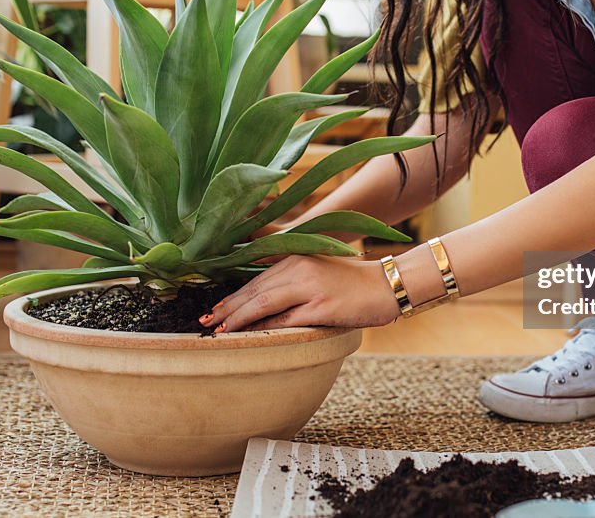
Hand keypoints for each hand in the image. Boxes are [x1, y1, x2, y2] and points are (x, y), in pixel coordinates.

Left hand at [198, 255, 400, 331]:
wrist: (388, 285)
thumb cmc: (354, 284)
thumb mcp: (319, 271)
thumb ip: (293, 280)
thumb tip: (263, 304)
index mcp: (297, 257)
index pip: (256, 279)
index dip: (232, 296)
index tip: (214, 310)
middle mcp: (300, 268)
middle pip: (254, 290)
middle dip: (227, 308)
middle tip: (206, 324)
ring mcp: (310, 287)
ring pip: (263, 304)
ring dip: (238, 320)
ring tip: (220, 332)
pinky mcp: (322, 307)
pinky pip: (285, 320)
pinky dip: (264, 329)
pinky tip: (250, 337)